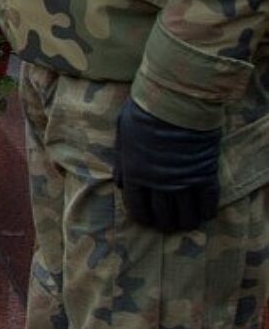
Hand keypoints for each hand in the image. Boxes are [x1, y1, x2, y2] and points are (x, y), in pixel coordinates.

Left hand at [114, 101, 220, 232]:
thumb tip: (120, 183)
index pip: (137, 208)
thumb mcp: (122, 136)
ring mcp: (183, 181)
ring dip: (187, 221)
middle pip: (162, 215)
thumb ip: (122, 162)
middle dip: (164, 224)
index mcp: (135, 174)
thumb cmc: (144, 114)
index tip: (148, 222)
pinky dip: (207, 210)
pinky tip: (206, 215)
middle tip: (169, 226)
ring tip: (187, 224)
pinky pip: (208, 201)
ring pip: (186, 213)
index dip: (143, 218)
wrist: (175, 103)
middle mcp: (158, 183)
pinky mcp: (205, 174)